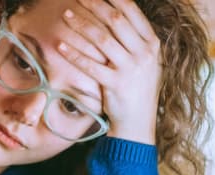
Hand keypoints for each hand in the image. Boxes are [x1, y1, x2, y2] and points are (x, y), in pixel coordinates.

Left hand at [58, 0, 161, 144]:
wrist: (138, 123)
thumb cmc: (138, 89)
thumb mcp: (147, 62)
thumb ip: (136, 40)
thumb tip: (117, 14)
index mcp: (153, 44)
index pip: (132, 12)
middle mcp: (144, 54)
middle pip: (115, 20)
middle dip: (95, 5)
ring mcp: (131, 69)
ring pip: (102, 39)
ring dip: (81, 25)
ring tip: (66, 15)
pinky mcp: (116, 85)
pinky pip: (91, 65)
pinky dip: (74, 54)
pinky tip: (61, 45)